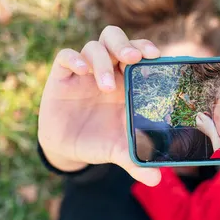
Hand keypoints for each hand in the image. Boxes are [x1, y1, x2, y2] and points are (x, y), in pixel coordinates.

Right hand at [37, 25, 161, 185]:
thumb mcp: (119, 151)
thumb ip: (137, 161)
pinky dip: (73, 59)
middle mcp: (108, 71)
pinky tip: (80, 70)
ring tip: (105, 86)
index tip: (157, 55)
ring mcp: (85, 71)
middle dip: (126, 44)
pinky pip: (65, 57)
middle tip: (134, 58)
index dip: (147, 48)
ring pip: (95, 47)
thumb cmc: (100, 141)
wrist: (68, 148)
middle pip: (117, 39)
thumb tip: (156, 180)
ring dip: (102, 61)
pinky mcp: (62, 76)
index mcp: (128, 82)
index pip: (139, 54)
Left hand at [196, 112, 219, 149]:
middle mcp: (198, 126)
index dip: (202, 114)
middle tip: (209, 117)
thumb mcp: (205, 118)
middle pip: (200, 118)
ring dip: (207, 120)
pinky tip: (211, 124)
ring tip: (211, 121)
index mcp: (197, 123)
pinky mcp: (205, 130)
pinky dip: (208, 123)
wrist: (214, 134)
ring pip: (203, 121)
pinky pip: (205, 124)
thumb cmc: (210, 126)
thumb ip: (201, 114)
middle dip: (205, 117)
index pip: (198, 115)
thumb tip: (198, 113)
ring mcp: (201, 128)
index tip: (207, 115)